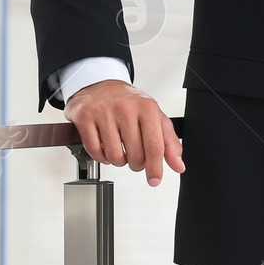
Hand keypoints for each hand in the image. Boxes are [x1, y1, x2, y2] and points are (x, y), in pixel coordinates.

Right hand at [64, 79, 184, 185]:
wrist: (100, 84)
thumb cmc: (129, 103)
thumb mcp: (154, 116)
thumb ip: (169, 141)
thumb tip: (178, 165)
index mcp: (147, 108)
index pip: (155, 145)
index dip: (155, 167)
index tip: (155, 180)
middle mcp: (126, 108)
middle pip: (135, 154)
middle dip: (137, 164)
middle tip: (136, 159)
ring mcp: (103, 113)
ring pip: (114, 156)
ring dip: (118, 161)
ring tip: (120, 151)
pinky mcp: (85, 117)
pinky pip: (94, 151)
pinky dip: (101, 157)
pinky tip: (105, 149)